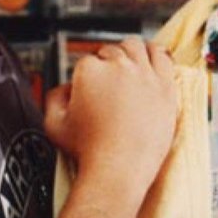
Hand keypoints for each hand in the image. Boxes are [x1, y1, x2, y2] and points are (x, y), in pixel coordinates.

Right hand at [44, 37, 176, 187]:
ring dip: (129, 54)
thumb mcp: (53, 124)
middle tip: (108, 85)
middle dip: (108, 65)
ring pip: (136, 47)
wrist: (118, 170)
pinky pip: (163, 56)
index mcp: (89, 70)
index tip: (91, 89)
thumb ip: (54, 97)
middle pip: (112, 51)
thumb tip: (66, 87)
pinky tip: (153, 60)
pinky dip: (156, 54)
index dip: (88, 76)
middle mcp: (118, 66)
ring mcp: (144, 73)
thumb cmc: (88, 151)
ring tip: (128, 67)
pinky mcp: (165, 85)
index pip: (87, 60)